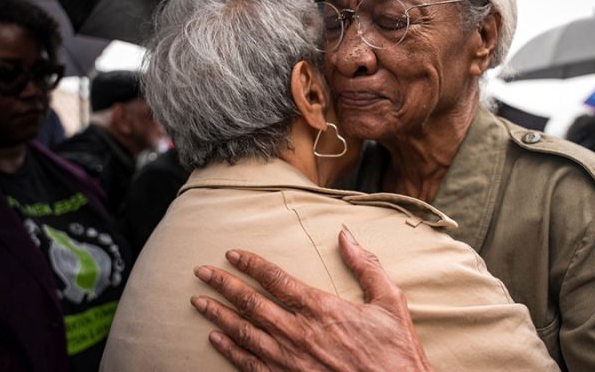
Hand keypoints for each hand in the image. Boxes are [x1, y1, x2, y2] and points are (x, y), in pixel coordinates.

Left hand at [190, 227, 432, 371]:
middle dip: (223, 285)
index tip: (231, 254)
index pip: (276, 279)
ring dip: (219, 315)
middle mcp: (299, 333)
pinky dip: (229, 351)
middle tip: (201, 273)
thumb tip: (346, 235)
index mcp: (321, 309)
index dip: (250, 264)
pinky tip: (215, 340)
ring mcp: (290, 361)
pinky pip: (250, 364)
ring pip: (244, 333)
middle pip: (251, 303)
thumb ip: (366, 265)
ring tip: (199, 302)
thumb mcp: (390, 301)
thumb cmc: (395, 352)